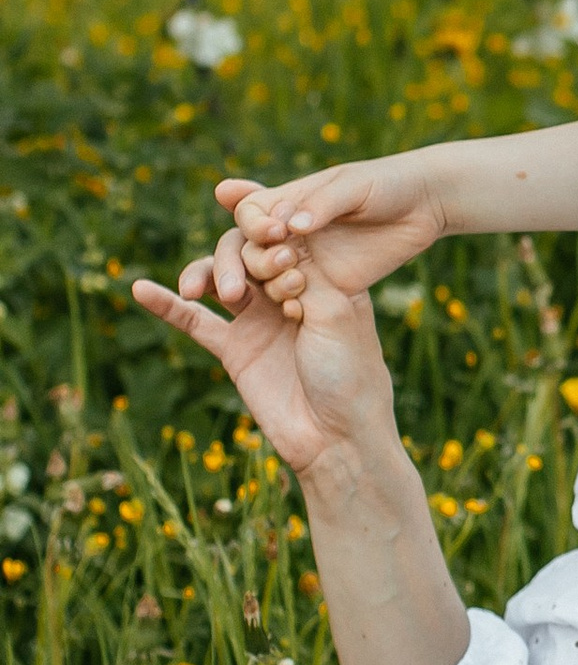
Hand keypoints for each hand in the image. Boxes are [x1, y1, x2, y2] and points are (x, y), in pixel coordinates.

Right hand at [133, 217, 401, 490]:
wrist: (336, 438)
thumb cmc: (351, 375)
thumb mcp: (337, 315)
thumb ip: (305, 273)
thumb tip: (275, 234)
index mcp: (325, 276)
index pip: (290, 235)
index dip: (275, 227)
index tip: (275, 236)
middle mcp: (289, 291)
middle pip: (250, 250)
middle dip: (249, 255)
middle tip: (269, 278)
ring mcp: (259, 319)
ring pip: (220, 279)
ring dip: (210, 274)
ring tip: (207, 288)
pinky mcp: (234, 349)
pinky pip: (194, 321)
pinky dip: (167, 305)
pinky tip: (139, 289)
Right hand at [214, 152, 451, 323]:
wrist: (423, 207)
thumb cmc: (387, 185)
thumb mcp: (356, 187)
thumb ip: (323, 205)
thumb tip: (290, 227)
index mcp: (288, 202)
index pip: (249, 215)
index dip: (253, 225)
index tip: (277, 232)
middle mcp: (288, 234)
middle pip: (244, 250)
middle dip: (237, 264)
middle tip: (260, 274)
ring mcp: (304, 262)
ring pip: (263, 278)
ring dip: (261, 284)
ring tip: (277, 288)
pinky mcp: (323, 288)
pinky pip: (294, 299)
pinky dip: (288, 305)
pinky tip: (295, 311)